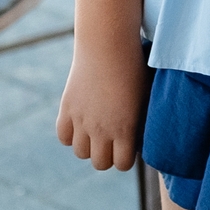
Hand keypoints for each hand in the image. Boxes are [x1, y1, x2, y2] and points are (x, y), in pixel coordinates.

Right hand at [56, 43, 146, 170]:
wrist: (108, 44)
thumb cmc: (135, 68)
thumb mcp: (146, 96)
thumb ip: (141, 121)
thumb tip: (141, 138)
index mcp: (126, 128)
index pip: (122, 164)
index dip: (126, 157)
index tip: (130, 146)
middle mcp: (101, 129)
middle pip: (99, 163)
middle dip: (108, 155)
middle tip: (113, 140)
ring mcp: (82, 120)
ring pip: (81, 153)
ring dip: (89, 146)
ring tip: (98, 131)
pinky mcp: (67, 109)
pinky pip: (64, 137)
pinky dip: (71, 135)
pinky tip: (82, 123)